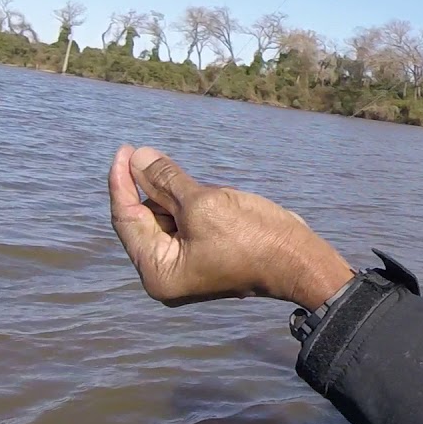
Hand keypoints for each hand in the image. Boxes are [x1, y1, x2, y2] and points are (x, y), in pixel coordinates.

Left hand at [108, 145, 353, 310]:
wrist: (300, 260)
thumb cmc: (252, 237)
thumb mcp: (203, 204)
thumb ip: (166, 180)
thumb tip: (138, 157)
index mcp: (158, 271)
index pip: (127, 218)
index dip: (122, 182)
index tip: (124, 149)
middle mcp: (167, 274)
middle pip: (146, 219)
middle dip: (156, 188)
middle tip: (163, 160)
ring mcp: (188, 267)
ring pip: (169, 219)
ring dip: (180, 196)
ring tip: (209, 192)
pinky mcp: (207, 256)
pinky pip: (188, 225)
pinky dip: (193, 205)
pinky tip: (213, 196)